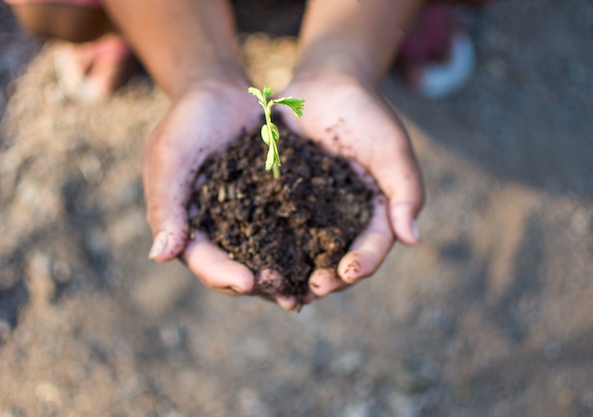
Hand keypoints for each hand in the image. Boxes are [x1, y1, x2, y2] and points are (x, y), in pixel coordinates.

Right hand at [143, 80, 302, 309]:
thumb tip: (160, 256)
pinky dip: (303, 246)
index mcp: (187, 226)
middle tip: (289, 297)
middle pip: (237, 268)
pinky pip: (287, 231)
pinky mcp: (272, 206)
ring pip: (266, 257)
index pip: (203, 260)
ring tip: (312, 289)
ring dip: (287, 276)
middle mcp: (217, 231)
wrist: (221, 93)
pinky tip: (326, 255)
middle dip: (262, 285)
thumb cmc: (187, 122)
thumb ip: (166, 204)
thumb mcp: (170, 157)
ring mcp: (246, 220)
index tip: (248, 281)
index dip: (223, 274)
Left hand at [278, 71, 424, 297]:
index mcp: (374, 212)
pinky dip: (267, 246)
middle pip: (338, 258)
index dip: (363, 262)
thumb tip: (412, 239)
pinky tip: (254, 258)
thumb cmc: (366, 114)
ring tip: (283, 286)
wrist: (325, 84)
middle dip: (328, 278)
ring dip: (295, 272)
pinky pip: (274, 227)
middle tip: (313, 289)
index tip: (348, 273)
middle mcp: (343, 220)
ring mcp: (311, 213)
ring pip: (304, 252)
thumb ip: (405, 191)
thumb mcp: (392, 149)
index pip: (373, 246)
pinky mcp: (282, 201)